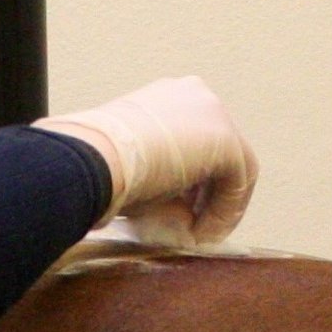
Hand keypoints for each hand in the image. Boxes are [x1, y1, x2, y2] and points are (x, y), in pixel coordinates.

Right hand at [38, 76, 257, 246]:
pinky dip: (224, 211)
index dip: (194, 180)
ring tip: (199, 235)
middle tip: (197, 225)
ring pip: (234, 167)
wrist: (93, 157)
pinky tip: (202, 233)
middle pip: (220, 151)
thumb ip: (161, 180)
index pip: (196, 140)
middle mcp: (196, 96)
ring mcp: (213, 113)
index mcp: (169, 97)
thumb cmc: (100, 164)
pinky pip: (237, 182)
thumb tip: (178, 213)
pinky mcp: (225, 139)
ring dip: (219, 206)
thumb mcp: (134, 166)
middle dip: (210, 192)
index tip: (184, 210)